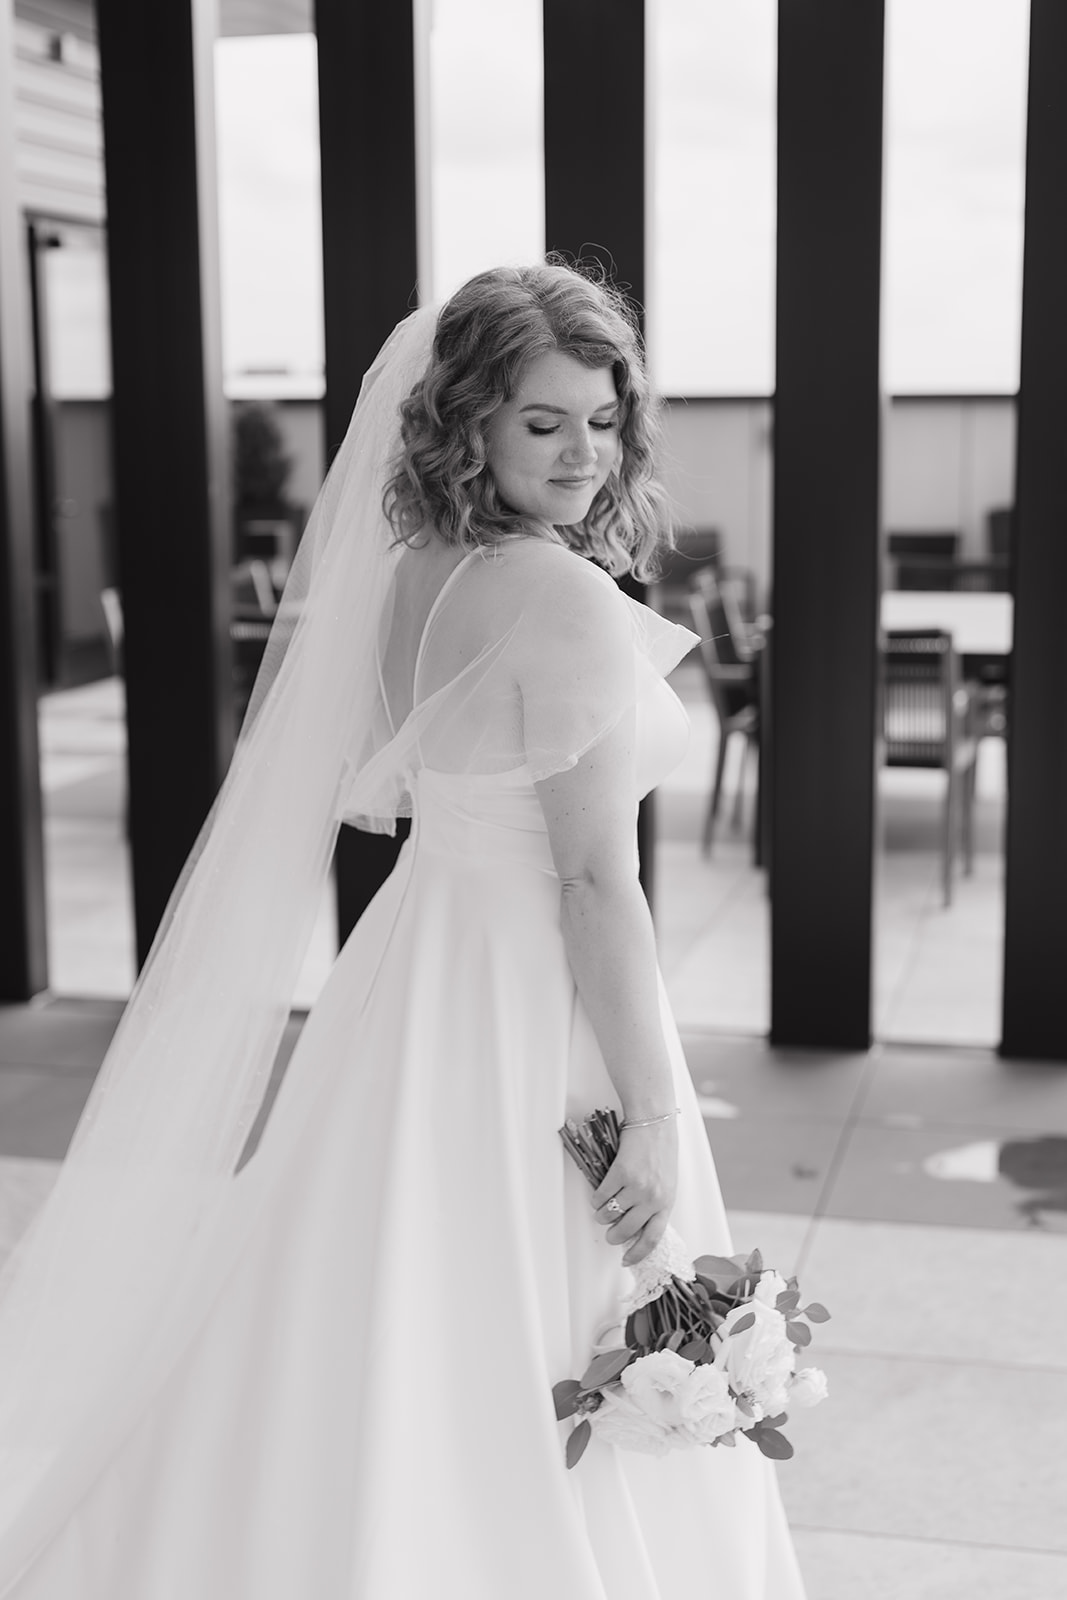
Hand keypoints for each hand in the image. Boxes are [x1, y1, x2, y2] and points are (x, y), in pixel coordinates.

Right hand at [591, 1119, 678, 1266]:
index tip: (627, 1260)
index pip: (652, 1239)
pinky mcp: (620, 1173)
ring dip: (602, 1215)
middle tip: (609, 1234)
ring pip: (610, 1214)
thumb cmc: (662, 1150)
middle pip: (626, 1231)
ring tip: (602, 1210)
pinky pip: (601, 1196)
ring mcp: (636, 1186)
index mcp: (667, 1202)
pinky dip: (596, 1199)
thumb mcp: (667, 1182)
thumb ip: (655, 1204)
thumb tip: (637, 1225)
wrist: (655, 1122)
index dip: (637, 1253)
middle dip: (613, 1237)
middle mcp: (652, 1198)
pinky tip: (599, 1195)